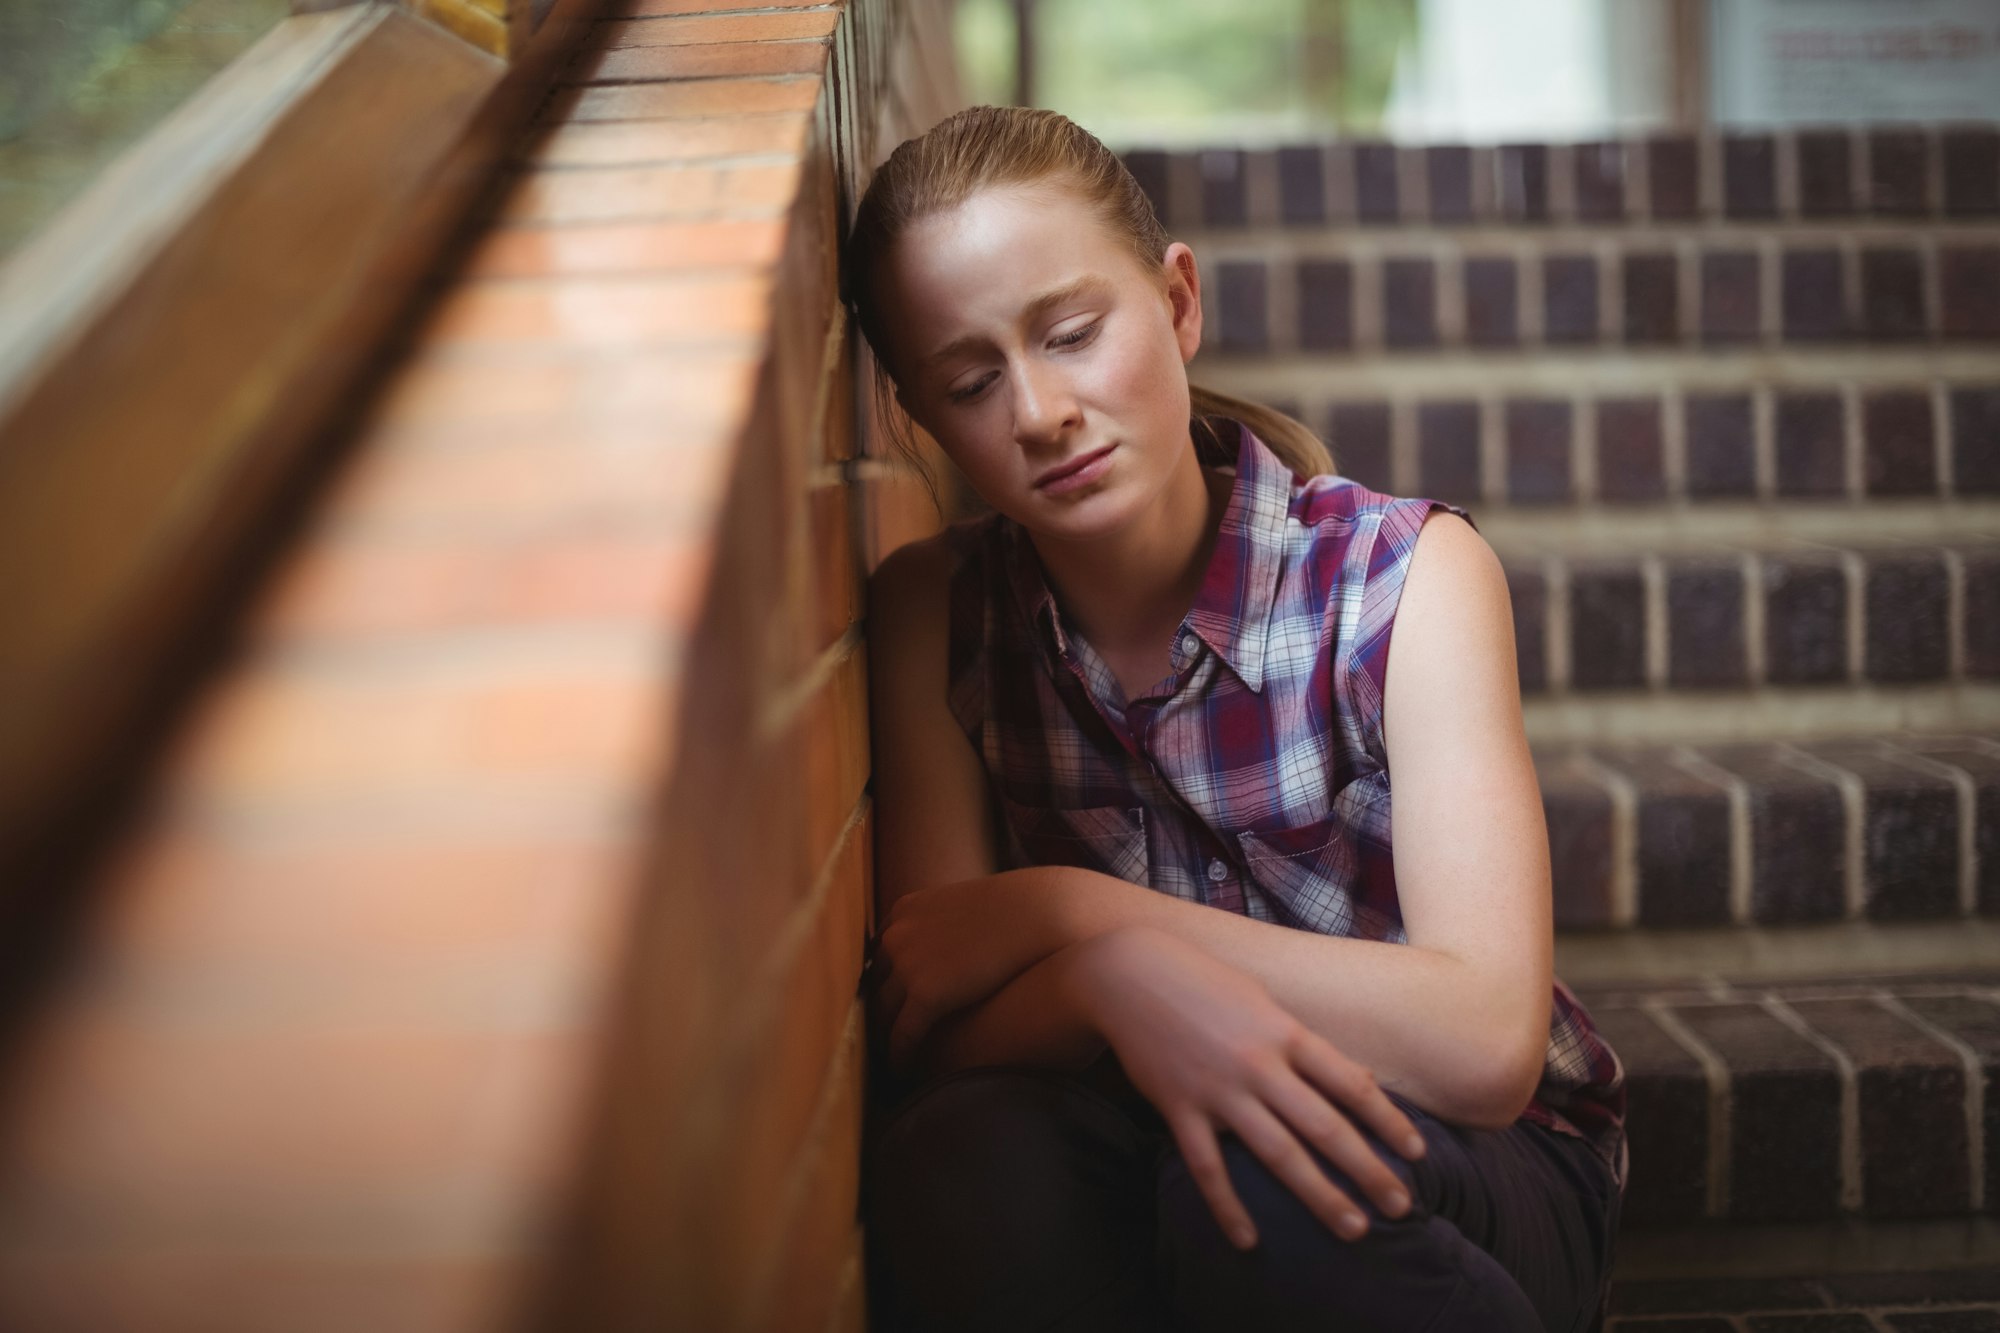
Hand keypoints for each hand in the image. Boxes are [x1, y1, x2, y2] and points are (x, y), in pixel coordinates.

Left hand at [871, 876, 1069, 1067]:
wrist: (1041, 913)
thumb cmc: (1019, 911)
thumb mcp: (969, 906)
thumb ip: (948, 925)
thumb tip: (953, 946)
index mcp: (906, 910)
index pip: (882, 954)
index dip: (886, 982)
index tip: (890, 1002)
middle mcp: (898, 935)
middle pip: (876, 984)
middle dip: (880, 1009)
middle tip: (884, 1035)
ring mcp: (907, 964)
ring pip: (883, 1013)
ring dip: (885, 1036)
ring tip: (894, 1054)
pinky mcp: (925, 994)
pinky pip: (903, 1034)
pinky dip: (899, 1054)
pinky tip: (903, 1068)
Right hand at [1070, 926, 1427, 1250]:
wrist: (1129, 973)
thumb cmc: (1204, 982)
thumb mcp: (1264, 1001)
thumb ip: (1307, 1043)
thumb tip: (1358, 1079)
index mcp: (1285, 1033)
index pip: (1352, 1084)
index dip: (1389, 1121)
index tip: (1416, 1153)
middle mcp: (1260, 1064)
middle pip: (1325, 1126)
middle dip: (1368, 1170)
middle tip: (1401, 1206)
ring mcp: (1219, 1090)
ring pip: (1278, 1153)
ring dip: (1320, 1195)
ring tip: (1354, 1229)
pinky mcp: (1179, 1108)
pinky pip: (1207, 1167)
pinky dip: (1227, 1207)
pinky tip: (1248, 1240)